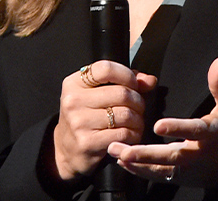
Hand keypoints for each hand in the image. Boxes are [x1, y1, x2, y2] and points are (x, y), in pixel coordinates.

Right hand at [48, 60, 157, 181]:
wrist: (68, 150)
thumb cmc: (86, 118)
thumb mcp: (96, 94)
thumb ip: (123, 82)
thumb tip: (149, 80)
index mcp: (74, 83)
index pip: (106, 69)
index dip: (127, 75)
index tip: (134, 84)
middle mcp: (73, 100)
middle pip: (121, 93)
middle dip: (138, 101)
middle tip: (138, 108)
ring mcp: (79, 122)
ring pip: (126, 114)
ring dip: (138, 120)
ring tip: (136, 123)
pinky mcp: (87, 142)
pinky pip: (123, 134)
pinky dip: (134, 135)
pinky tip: (130, 135)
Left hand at [107, 57, 217, 190]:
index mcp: (213, 133)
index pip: (194, 130)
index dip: (177, 128)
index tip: (158, 125)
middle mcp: (199, 153)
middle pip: (171, 156)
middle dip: (146, 154)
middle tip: (123, 149)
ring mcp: (190, 168)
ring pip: (162, 169)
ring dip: (138, 163)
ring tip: (115, 153)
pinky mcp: (184, 177)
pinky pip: (160, 176)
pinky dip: (141, 171)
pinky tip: (123, 162)